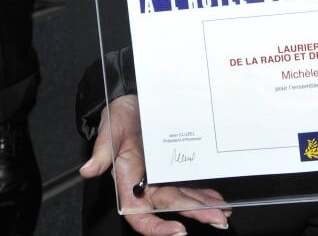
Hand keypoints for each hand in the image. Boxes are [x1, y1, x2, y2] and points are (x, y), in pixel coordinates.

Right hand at [79, 96, 230, 234]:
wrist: (130, 102)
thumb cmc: (116, 118)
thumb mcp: (109, 132)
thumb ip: (101, 153)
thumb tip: (88, 170)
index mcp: (128, 183)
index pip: (140, 215)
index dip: (158, 227)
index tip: (178, 229)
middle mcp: (146, 184)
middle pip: (170, 206)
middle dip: (194, 213)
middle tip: (217, 218)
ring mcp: (160, 177)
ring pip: (182, 197)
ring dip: (202, 206)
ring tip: (222, 212)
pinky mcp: (170, 167)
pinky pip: (187, 183)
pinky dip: (202, 192)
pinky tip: (216, 198)